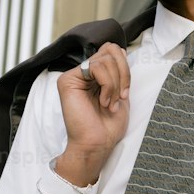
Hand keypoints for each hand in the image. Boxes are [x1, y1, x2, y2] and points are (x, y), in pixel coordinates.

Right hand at [54, 42, 131, 184]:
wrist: (97, 144)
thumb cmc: (108, 126)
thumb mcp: (120, 93)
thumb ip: (119, 72)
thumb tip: (121, 50)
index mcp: (94, 75)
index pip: (112, 51)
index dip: (125, 67)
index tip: (126, 91)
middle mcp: (82, 73)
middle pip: (110, 49)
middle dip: (123, 72)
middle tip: (122, 95)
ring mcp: (73, 75)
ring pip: (105, 59)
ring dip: (115, 83)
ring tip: (111, 103)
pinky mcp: (67, 80)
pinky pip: (96, 67)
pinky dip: (107, 85)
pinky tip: (103, 102)